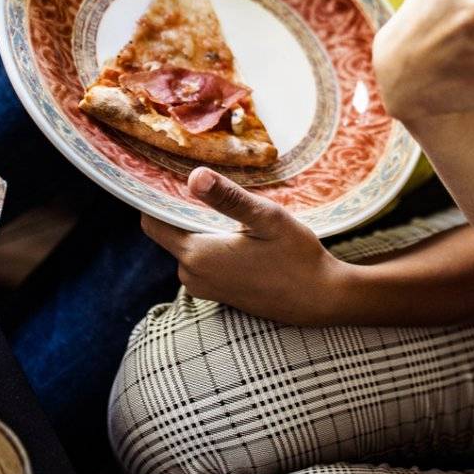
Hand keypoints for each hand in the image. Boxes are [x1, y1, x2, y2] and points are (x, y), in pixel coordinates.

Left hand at [140, 168, 351, 325]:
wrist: (321, 299)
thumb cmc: (297, 256)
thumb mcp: (267, 219)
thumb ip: (228, 198)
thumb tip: (194, 175)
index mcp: (197, 255)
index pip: (152, 222)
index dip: (156, 197)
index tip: (170, 174)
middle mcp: (192, 276)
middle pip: (170, 232)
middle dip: (184, 209)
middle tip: (211, 184)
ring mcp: (204, 288)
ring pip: (187, 246)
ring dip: (201, 227)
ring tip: (229, 207)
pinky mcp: (218, 293)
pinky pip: (201, 262)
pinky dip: (212, 244)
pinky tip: (239, 233)